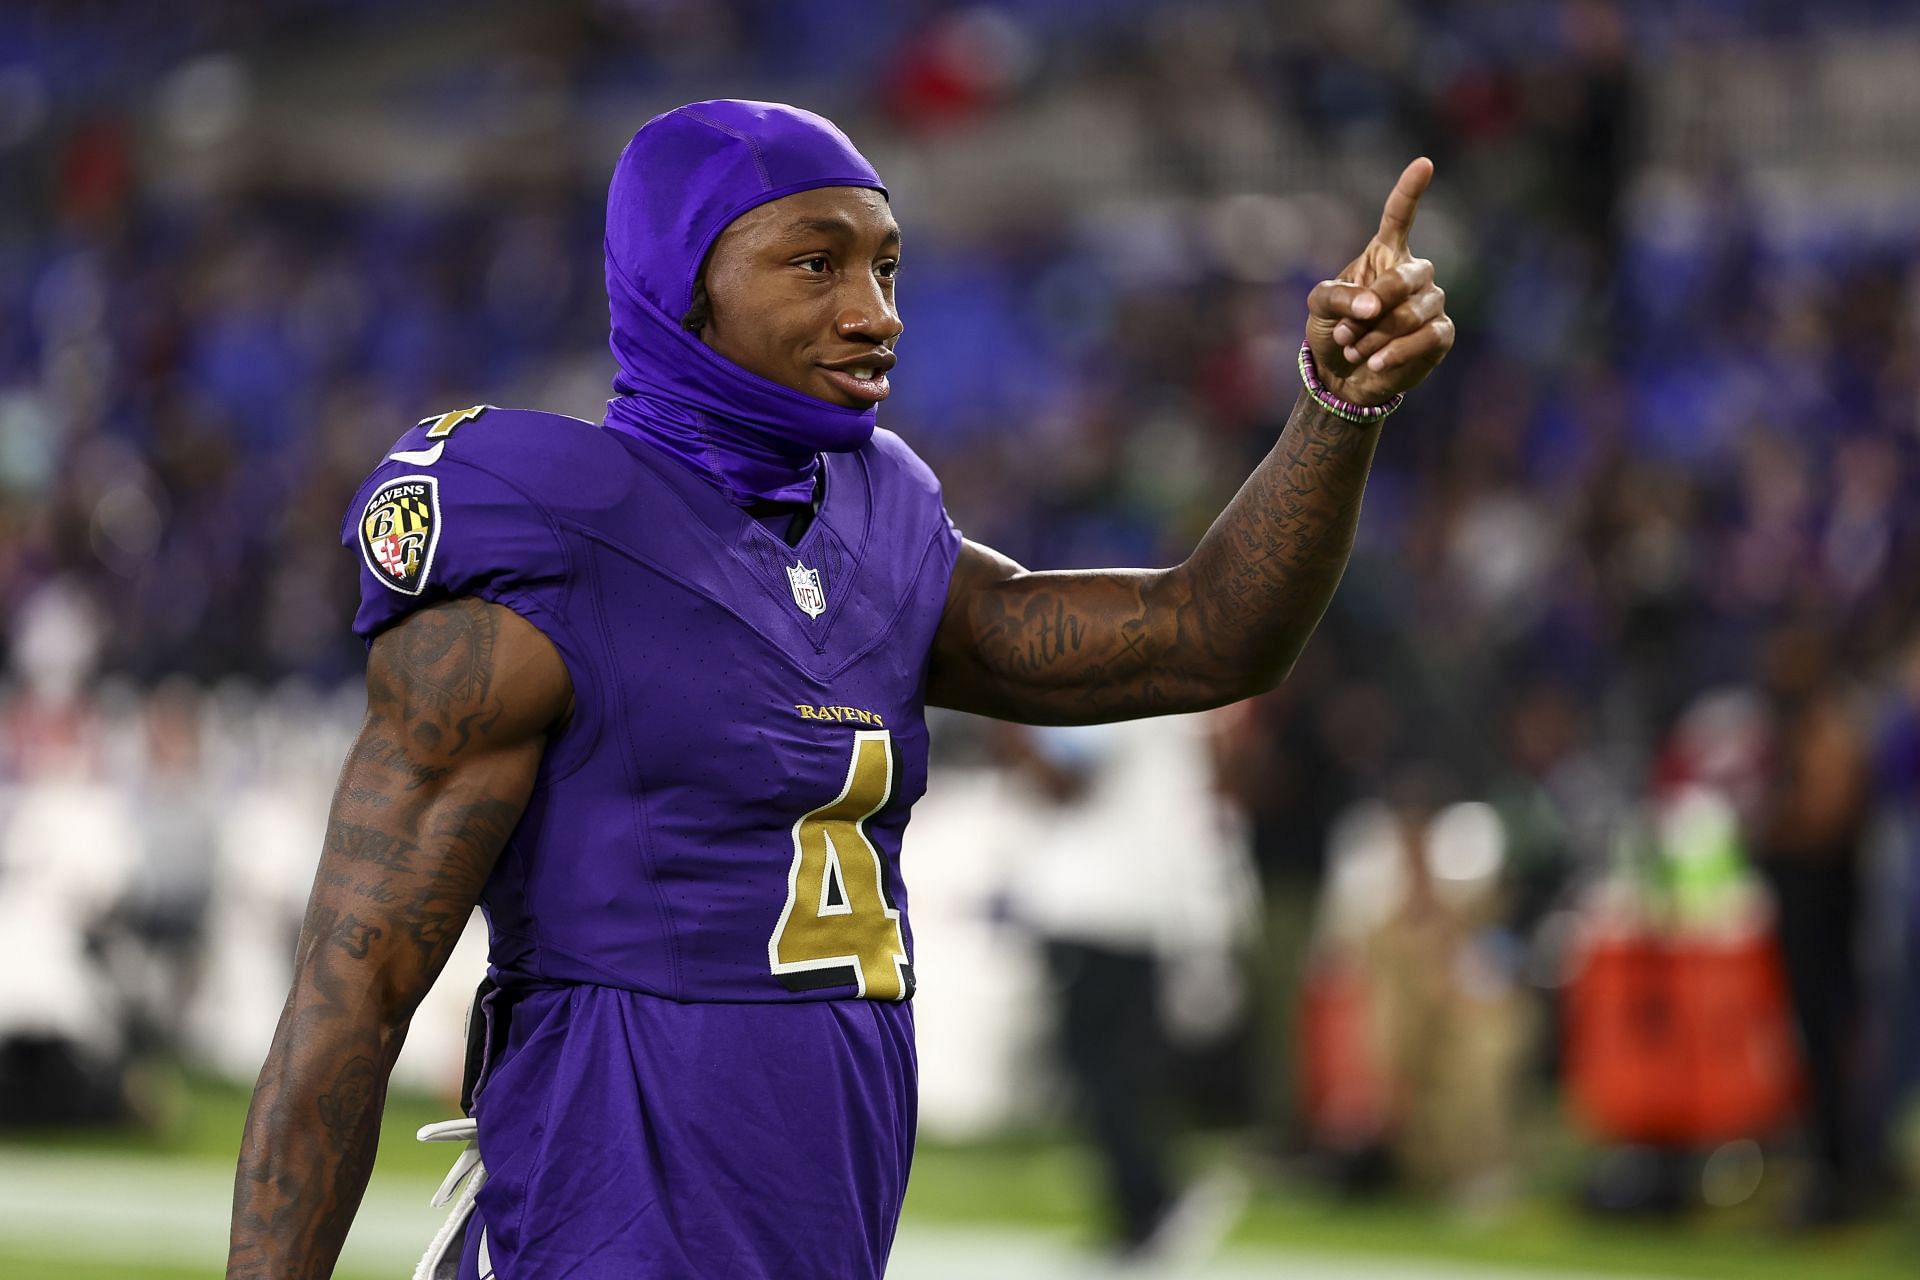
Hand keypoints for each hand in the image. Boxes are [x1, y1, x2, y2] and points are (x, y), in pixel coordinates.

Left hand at [1305, 158, 1454, 406]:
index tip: (1424, 163)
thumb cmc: (1333, 330)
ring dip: (1376, 336)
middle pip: (1406, 277)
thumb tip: (1372, 307)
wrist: (1342, 375)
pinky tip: (1377, 363)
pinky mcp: (1440, 334)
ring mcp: (1431, 302)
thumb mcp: (1320, 306)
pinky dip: (1397, 351)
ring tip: (1353, 349)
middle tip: (1346, 331)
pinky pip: (1427, 337)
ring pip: (1413, 312)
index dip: (1410, 191)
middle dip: (1376, 305)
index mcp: (1384, 254)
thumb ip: (1340, 297)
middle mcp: (1414, 273)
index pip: (1400, 216)